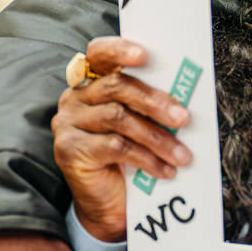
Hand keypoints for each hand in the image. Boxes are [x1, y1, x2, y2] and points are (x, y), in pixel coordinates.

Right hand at [54, 36, 190, 242]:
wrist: (108, 201)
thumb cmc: (128, 155)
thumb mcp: (139, 123)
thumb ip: (148, 104)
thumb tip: (184, 96)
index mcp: (91, 82)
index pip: (99, 53)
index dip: (120, 50)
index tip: (145, 54)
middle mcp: (75, 98)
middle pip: (116, 87)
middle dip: (155, 101)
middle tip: (183, 117)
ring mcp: (68, 123)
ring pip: (118, 118)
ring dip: (157, 137)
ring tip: (181, 154)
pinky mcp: (69, 149)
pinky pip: (115, 147)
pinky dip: (146, 158)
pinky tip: (164, 169)